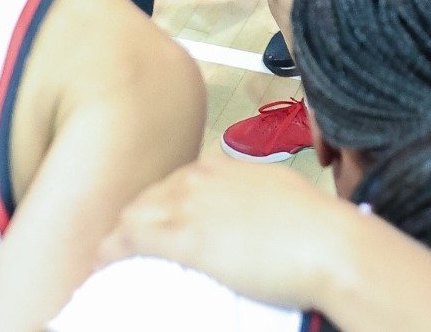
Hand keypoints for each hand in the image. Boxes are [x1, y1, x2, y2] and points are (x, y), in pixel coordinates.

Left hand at [97, 157, 355, 311]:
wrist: (327, 244)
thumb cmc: (317, 228)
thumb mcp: (281, 197)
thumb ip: (256, 201)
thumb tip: (254, 221)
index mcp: (222, 167)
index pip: (173, 184)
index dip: (161, 208)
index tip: (158, 226)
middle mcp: (200, 179)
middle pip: (148, 197)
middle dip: (136, 222)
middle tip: (130, 249)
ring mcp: (188, 205)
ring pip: (133, 215)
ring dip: (119, 237)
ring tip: (112, 262)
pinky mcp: (183, 237)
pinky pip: (130, 239)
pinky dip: (111, 250)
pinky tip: (103, 262)